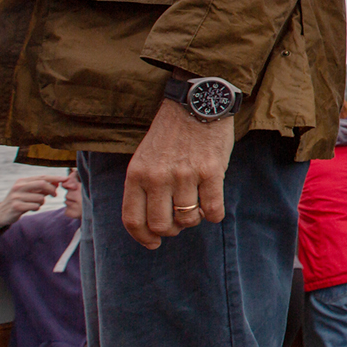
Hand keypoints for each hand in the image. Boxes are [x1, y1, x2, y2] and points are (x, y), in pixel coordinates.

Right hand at [0, 175, 62, 234]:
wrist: (2, 213)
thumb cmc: (19, 201)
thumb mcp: (29, 192)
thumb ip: (42, 187)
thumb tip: (57, 182)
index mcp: (22, 181)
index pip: (42, 177)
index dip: (55, 178)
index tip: (65, 179)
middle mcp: (18, 186)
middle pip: (42, 184)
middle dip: (52, 190)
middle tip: (55, 195)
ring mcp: (16, 196)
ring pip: (40, 198)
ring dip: (42, 202)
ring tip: (35, 204)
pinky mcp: (16, 206)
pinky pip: (35, 206)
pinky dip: (36, 208)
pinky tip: (30, 208)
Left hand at [122, 99, 233, 248]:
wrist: (197, 103)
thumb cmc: (171, 132)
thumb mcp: (145, 157)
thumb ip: (144, 185)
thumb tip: (153, 223)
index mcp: (137, 174)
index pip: (133, 219)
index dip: (143, 238)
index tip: (153, 243)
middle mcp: (158, 177)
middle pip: (161, 225)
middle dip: (172, 230)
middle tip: (179, 221)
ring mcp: (185, 175)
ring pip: (188, 219)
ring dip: (194, 219)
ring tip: (196, 205)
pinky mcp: (211, 171)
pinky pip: (212, 210)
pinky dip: (214, 214)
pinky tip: (213, 205)